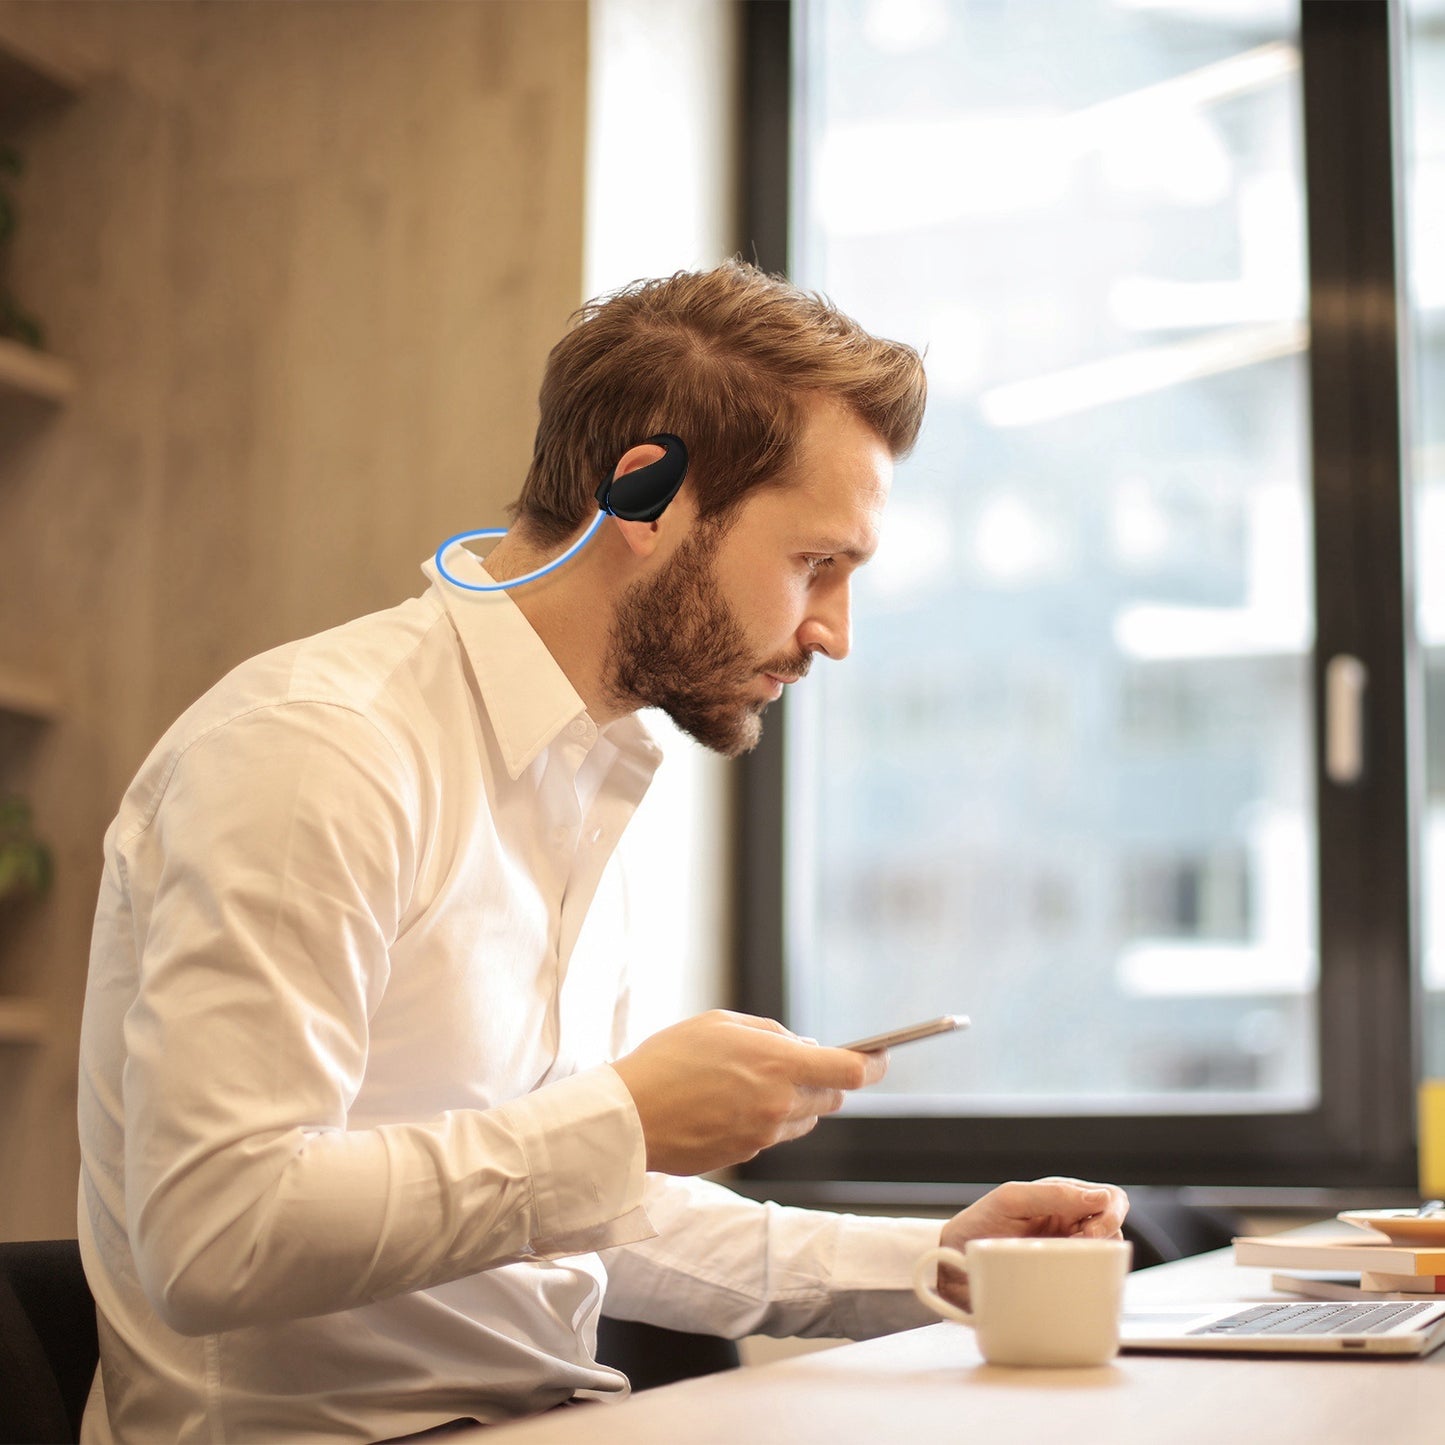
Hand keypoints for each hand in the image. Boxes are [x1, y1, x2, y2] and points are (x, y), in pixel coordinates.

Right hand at [609, 1010, 887, 1175]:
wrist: (628, 1117)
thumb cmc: (669, 1060)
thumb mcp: (721, 1024)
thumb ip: (771, 1034)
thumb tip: (803, 1046)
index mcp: (778, 1065)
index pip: (851, 1071)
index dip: (874, 1064)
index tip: (880, 1056)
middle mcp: (779, 1105)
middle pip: (832, 1098)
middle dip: (825, 1080)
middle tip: (797, 1063)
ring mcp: (764, 1136)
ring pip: (804, 1119)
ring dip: (795, 1102)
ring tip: (750, 1083)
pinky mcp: (746, 1156)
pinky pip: (772, 1135)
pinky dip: (765, 1120)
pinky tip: (727, 1105)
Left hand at [934, 1177, 1130, 1309]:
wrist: (952, 1264)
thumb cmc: (979, 1225)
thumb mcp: (1010, 1201)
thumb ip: (1052, 1194)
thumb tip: (1099, 1199)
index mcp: (1062, 1198)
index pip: (1109, 1198)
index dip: (1110, 1212)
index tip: (1089, 1230)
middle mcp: (1070, 1224)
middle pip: (1115, 1228)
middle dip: (1107, 1236)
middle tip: (1081, 1245)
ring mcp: (1068, 1253)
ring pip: (1108, 1256)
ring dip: (1097, 1259)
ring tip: (1067, 1262)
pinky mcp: (1064, 1279)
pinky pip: (1092, 1281)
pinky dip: (1090, 1282)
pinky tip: (1074, 1284)